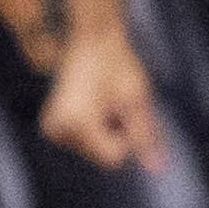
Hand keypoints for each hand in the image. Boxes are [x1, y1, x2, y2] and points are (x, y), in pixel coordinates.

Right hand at [40, 20, 170, 171]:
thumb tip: (158, 169)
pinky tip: (92, 103)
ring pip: (92, 150)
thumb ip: (144, 137)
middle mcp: (58, 128)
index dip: (126, 136)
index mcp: (77, 123)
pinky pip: (82, 142)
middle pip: (101, 156)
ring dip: (104, 130)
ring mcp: (51, 127)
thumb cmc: (117, 64)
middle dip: (114, 134)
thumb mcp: (136, 100)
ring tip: (102, 100)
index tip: (123, 107)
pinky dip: (93, 128)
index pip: (113, 158)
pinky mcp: (51, 125)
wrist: (92, 38)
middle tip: (112, 101)